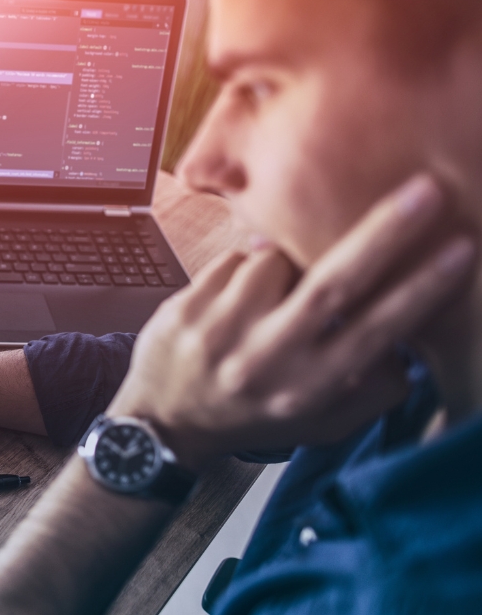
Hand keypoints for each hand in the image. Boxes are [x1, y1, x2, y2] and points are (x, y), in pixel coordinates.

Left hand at [107, 173, 475, 470]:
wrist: (163, 422)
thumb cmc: (254, 417)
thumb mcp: (320, 423)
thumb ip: (372, 391)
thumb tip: (412, 348)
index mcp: (306, 389)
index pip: (373, 333)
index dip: (420, 291)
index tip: (459, 250)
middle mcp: (264, 359)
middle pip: (332, 285)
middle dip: (383, 235)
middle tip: (424, 191)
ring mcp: (219, 330)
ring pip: (276, 261)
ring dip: (287, 261)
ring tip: (277, 292)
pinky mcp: (185, 306)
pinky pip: (233, 259)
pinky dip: (246, 267)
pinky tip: (240, 297)